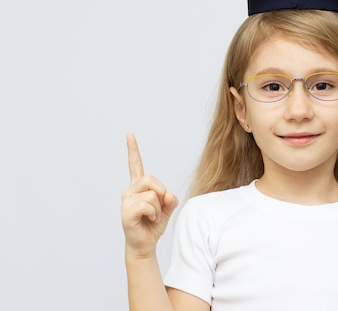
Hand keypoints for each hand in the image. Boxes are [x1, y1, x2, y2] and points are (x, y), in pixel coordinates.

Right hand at [121, 134, 177, 257]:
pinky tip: (149, 220)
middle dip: (161, 192)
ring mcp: (126, 200)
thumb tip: (168, 195)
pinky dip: (154, 213)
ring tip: (152, 217)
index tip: (130, 135)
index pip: (135, 165)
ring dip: (158, 207)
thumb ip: (170, 198)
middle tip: (159, 208)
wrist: (146, 245)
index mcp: (139, 187)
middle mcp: (130, 190)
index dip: (133, 150)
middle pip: (150, 178)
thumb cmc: (154, 225)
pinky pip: (147, 204)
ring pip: (152, 193)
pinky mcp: (126, 212)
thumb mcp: (167, 208)